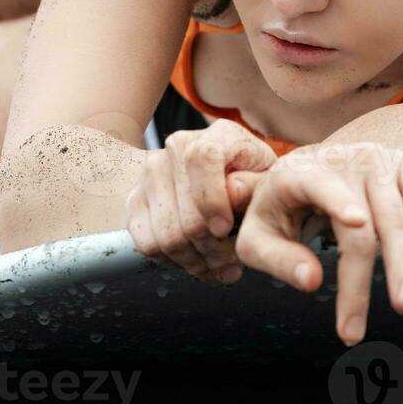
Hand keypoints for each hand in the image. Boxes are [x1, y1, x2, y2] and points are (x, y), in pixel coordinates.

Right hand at [125, 119, 277, 283]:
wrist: (223, 174)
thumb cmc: (252, 180)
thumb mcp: (267, 181)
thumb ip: (255, 186)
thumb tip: (233, 191)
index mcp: (216, 135)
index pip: (202, 161)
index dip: (213, 200)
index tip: (226, 229)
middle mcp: (178, 147)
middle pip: (186, 212)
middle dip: (213, 250)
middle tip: (232, 266)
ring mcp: (152, 172)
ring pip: (167, 235)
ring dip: (195, 262)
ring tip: (218, 268)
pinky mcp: (135, 198)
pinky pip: (147, 243)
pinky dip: (173, 261)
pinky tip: (196, 262)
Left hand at [233, 141, 402, 345]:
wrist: (300, 175)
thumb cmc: (277, 212)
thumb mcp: (257, 238)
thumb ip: (278, 260)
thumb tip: (312, 281)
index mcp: (297, 172)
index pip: (320, 187)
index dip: (339, 203)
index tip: (355, 222)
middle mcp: (341, 159)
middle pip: (364, 222)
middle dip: (371, 275)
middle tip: (376, 317)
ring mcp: (374, 158)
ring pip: (399, 215)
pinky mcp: (398, 165)